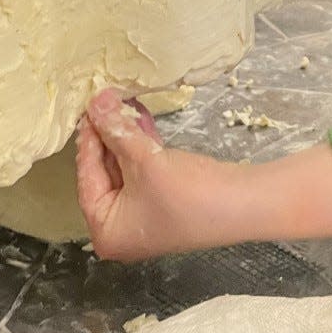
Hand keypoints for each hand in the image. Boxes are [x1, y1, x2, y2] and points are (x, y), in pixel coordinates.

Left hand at [76, 88, 236, 261]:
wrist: (244, 204)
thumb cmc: (189, 193)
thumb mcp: (145, 160)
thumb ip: (117, 131)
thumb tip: (95, 103)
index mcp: (106, 232)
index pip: (87, 179)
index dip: (88, 140)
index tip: (88, 109)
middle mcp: (121, 228)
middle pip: (105, 172)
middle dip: (108, 134)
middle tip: (105, 100)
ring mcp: (144, 214)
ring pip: (126, 168)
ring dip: (126, 134)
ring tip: (122, 101)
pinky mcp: (165, 200)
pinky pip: (144, 169)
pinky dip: (142, 144)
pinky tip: (140, 116)